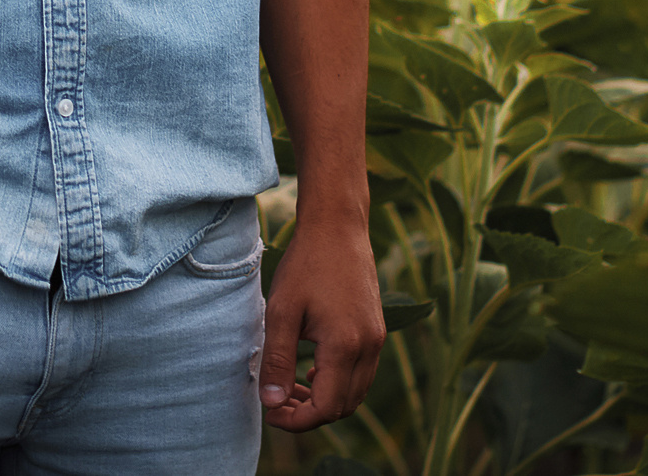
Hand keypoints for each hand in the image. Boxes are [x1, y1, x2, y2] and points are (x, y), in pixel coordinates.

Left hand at [259, 214, 382, 431]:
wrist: (338, 227)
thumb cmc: (306, 265)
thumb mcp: (281, 311)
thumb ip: (277, 360)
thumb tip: (270, 403)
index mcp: (345, 346)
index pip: (326, 408)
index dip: (297, 420)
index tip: (270, 413)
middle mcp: (369, 347)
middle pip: (344, 407)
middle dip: (309, 414)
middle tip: (277, 401)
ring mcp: (377, 339)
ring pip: (355, 393)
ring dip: (325, 399)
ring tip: (291, 386)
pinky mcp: (377, 330)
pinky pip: (361, 373)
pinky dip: (338, 382)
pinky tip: (312, 368)